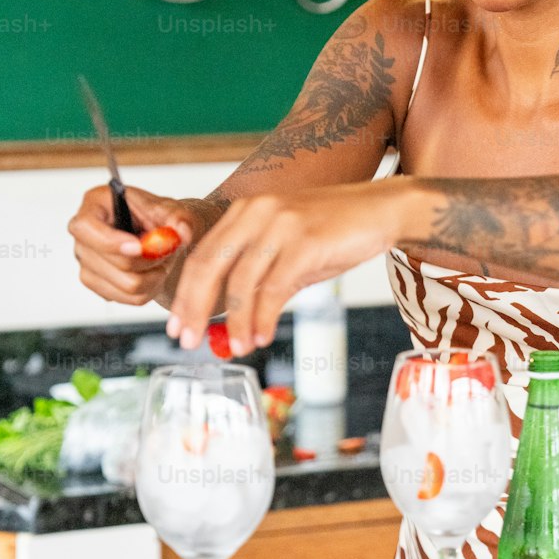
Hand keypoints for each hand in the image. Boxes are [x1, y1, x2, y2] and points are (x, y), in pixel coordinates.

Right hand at [68, 185, 206, 306]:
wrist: (163, 237)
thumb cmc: (161, 218)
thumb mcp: (176, 210)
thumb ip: (181, 219)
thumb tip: (181, 233)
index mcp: (96, 204)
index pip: (86, 226)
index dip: (111, 242)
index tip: (140, 247)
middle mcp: (84, 234)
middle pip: (111, 261)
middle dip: (148, 260)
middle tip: (167, 250)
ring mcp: (86, 261)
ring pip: (125, 285)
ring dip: (154, 276)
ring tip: (162, 260)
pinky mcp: (97, 284)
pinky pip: (130, 298)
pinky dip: (150, 289)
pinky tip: (152, 272)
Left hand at [166, 179, 412, 353]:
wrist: (381, 209)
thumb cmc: (335, 231)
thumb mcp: (288, 248)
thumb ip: (260, 276)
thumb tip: (236, 320)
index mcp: (245, 212)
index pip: (202, 255)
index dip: (185, 294)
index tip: (177, 325)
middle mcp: (256, 212)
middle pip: (210, 266)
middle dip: (194, 308)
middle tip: (187, 340)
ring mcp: (280, 225)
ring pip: (242, 282)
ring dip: (236, 322)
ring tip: (237, 348)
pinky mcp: (305, 242)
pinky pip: (274, 287)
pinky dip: (265, 317)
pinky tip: (263, 335)